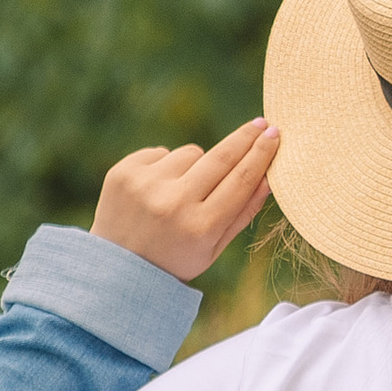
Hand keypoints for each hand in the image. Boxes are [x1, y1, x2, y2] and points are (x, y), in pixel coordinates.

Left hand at [92, 119, 280, 282]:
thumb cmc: (175, 258)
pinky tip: (156, 190)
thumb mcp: (214, 247)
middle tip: (261, 122)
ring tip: (182, 192)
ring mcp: (145, 185)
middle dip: (245, 137)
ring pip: (191, 152)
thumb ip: (243, 213)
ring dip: (196, 165)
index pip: (241, 179)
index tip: (275, 133)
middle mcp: (173, 204)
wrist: (117, 267)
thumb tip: (269, 175)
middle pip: (221, 157)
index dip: (261, 154)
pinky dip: (165, 166)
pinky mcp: (124, 172)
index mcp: (200, 227)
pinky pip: (161, 152)